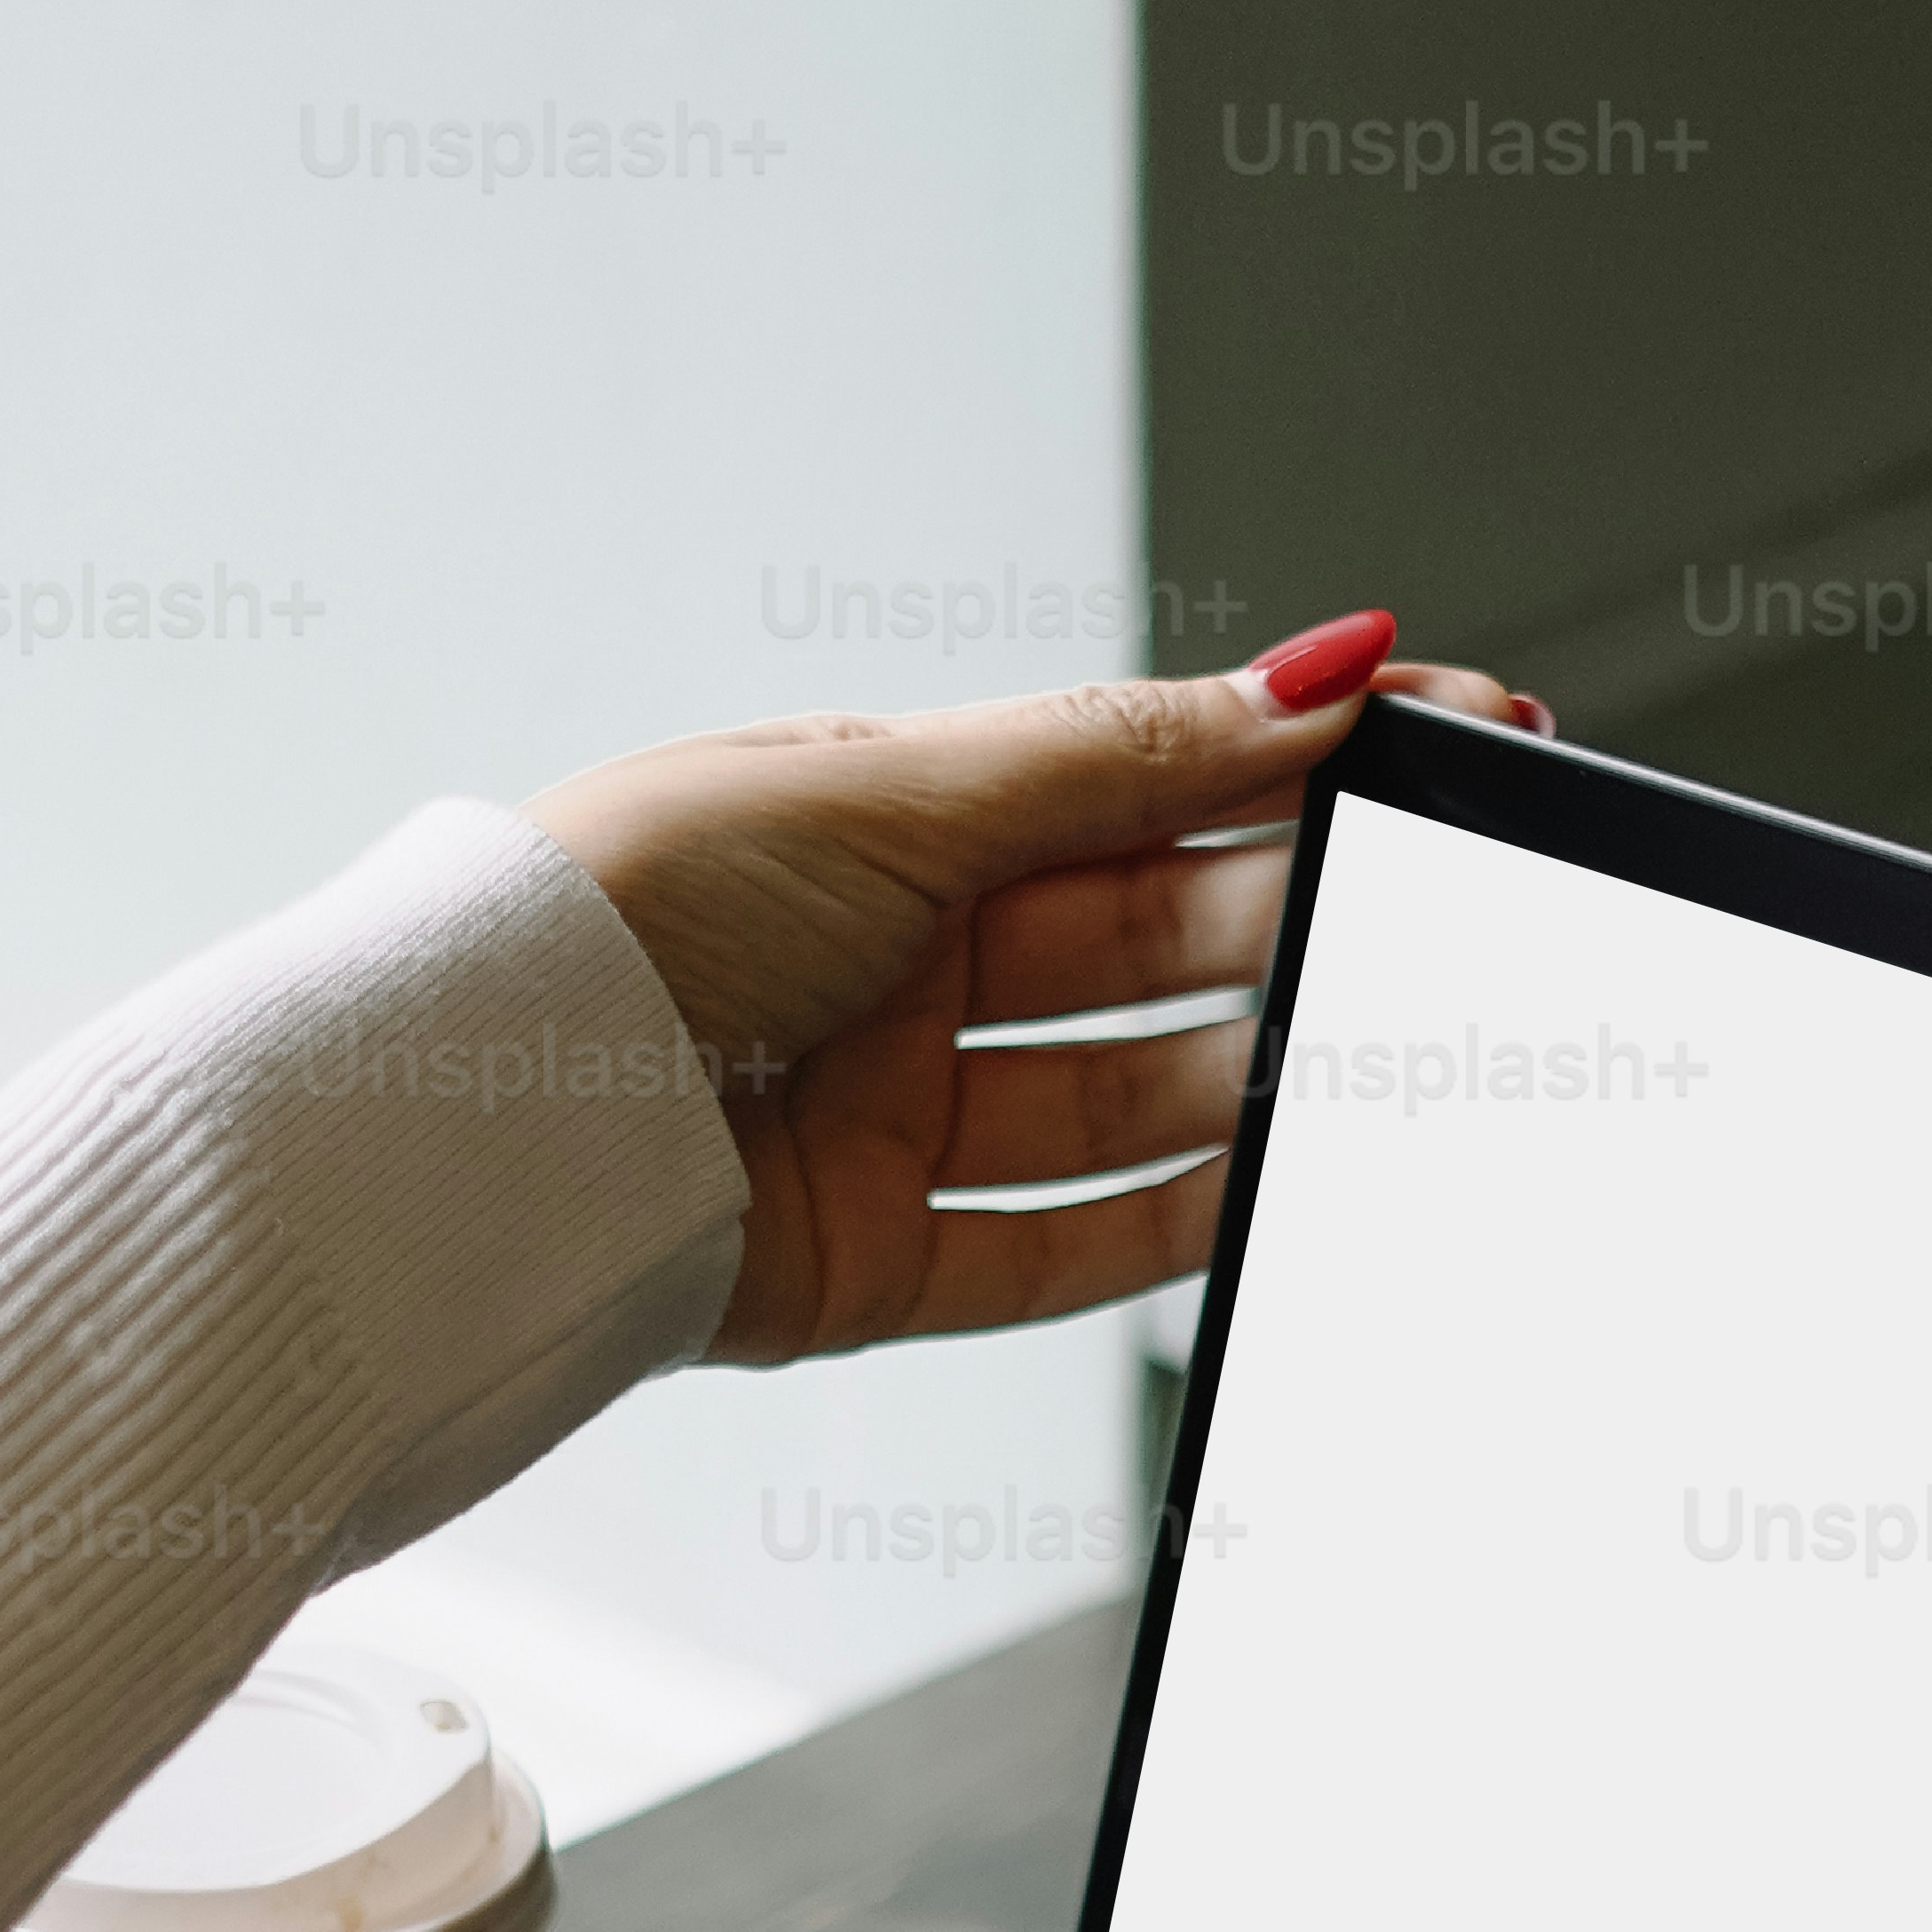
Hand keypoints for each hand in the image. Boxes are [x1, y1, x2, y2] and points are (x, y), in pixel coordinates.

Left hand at [525, 620, 1543, 1366]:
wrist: (486, 1101)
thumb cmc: (639, 901)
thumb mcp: (900, 792)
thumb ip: (1121, 755)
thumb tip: (1313, 667)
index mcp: (900, 822)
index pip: (1143, 780)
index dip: (1292, 761)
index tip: (1446, 737)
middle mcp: (902, 967)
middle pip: (1144, 945)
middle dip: (1279, 924)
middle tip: (1407, 908)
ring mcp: (896, 1119)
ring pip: (1118, 1105)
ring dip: (1237, 1083)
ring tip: (1351, 1060)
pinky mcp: (877, 1265)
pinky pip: (1052, 1255)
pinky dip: (1160, 1231)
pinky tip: (1256, 1196)